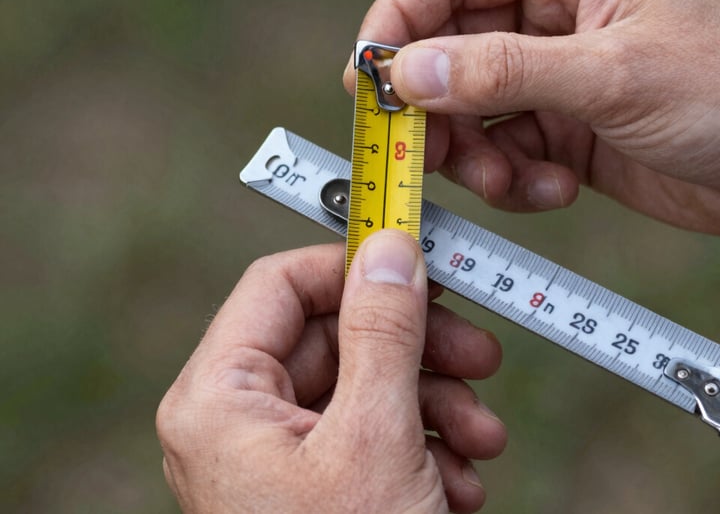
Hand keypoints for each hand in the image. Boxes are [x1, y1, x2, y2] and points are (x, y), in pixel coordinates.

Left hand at [157, 231, 506, 513]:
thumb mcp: (375, 436)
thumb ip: (383, 331)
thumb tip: (391, 248)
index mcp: (220, 398)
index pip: (281, 285)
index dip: (351, 266)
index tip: (419, 262)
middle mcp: (240, 421)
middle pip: (336, 338)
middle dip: (417, 348)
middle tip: (480, 353)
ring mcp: (278, 457)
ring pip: (364, 388)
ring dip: (435, 404)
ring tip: (482, 440)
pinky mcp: (316, 487)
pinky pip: (371, 436)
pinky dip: (423, 448)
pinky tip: (459, 482)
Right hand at [345, 0, 719, 239]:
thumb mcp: (613, 74)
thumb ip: (506, 72)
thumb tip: (411, 70)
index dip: (399, 26)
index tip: (370, 78)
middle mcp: (548, 20)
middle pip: (447, 56)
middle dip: (437, 111)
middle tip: (427, 154)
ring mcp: (549, 80)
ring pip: (468, 115)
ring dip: (479, 158)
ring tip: (517, 181)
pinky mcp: (557, 133)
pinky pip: (502, 156)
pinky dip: (516, 181)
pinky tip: (558, 188)